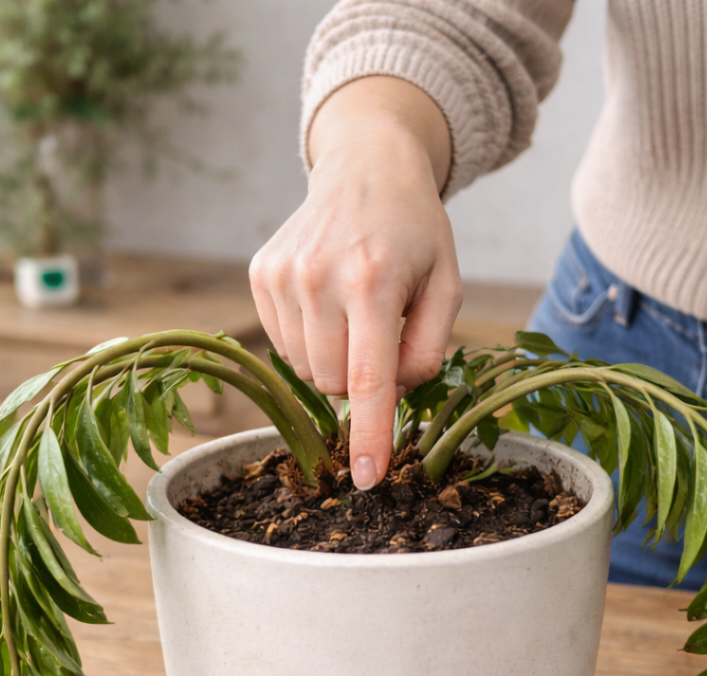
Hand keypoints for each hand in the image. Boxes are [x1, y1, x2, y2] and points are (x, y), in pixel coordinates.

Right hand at [249, 77, 461, 488]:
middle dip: (361, 380)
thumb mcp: (446, 284)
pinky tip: (327, 303)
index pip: (368, 379)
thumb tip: (391, 397)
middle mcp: (318, 278)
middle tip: (380, 336)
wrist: (366, 166)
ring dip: (335, 361)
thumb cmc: (415, 232)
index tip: (366, 478)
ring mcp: (282, 276)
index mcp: (372, 280)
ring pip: (306, 370)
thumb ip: (427, 350)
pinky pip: (283, 346)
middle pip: (333, 383)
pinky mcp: (260, 274)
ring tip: (354, 312)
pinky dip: (310, 341)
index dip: (368, 435)